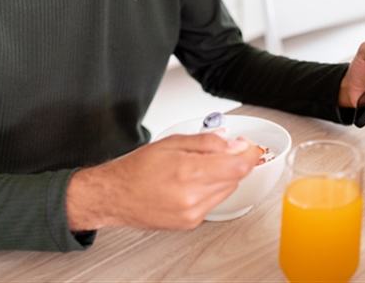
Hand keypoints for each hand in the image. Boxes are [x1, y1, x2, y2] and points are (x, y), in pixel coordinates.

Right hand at [66, 133, 260, 231]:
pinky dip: (211, 189)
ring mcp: (192, 213)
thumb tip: (233, 143)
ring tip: (199, 166)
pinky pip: (214, 202)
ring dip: (222, 175)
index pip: (238, 166)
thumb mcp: (173, 141)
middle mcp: (192, 197)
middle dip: (233, 161)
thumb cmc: (138, 168)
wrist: (115, 195)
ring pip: (227, 190)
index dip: (249, 154)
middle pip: (235, 178)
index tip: (248, 146)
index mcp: (188, 172)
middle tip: (221, 150)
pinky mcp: (191, 223)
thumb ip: (208, 142)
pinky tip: (192, 182)